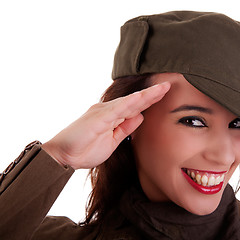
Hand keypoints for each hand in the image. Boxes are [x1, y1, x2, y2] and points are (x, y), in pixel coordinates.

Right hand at [42, 82, 170, 168]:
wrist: (63, 156)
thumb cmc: (85, 149)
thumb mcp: (113, 140)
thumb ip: (126, 128)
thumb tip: (141, 117)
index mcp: (112, 116)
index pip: (135, 106)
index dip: (150, 100)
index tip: (165, 94)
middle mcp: (109, 110)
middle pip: (135, 100)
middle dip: (153, 93)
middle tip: (169, 85)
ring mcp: (103, 112)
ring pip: (129, 101)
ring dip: (147, 94)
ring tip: (163, 88)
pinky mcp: (98, 117)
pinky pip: (117, 108)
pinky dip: (130, 102)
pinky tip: (142, 97)